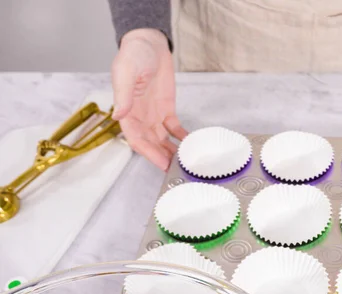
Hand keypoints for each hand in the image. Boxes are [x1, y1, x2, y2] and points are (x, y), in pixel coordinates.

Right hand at [111, 28, 187, 170]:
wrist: (149, 44)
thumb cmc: (133, 55)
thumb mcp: (125, 72)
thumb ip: (123, 95)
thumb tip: (118, 115)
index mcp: (127, 112)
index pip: (136, 138)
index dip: (148, 153)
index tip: (161, 163)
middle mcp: (140, 117)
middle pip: (151, 144)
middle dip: (163, 157)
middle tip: (178, 169)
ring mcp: (153, 115)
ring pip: (162, 140)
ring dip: (172, 151)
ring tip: (186, 162)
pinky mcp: (166, 110)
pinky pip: (174, 129)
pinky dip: (182, 137)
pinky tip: (191, 144)